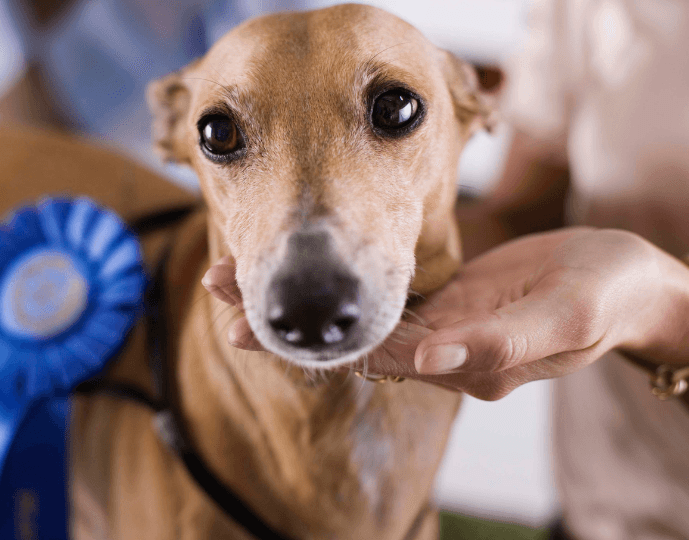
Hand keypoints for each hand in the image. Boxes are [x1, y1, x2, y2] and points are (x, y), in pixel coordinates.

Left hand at [202, 228, 688, 399]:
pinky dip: (335, 280)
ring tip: (235, 268)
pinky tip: (300, 263)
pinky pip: (379, 293)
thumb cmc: (603, 300)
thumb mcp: (563, 319)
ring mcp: (437, 324)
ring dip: (297, 294)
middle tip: (217, 286)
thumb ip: (497, 345)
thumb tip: (431, 360)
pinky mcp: (442, 299)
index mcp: (462, 362)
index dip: (307, 339)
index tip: (249, 323)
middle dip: (281, 315)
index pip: (370, 353)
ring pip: (353, 314)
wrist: (624, 283)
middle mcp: (439, 350)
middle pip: (345, 337)